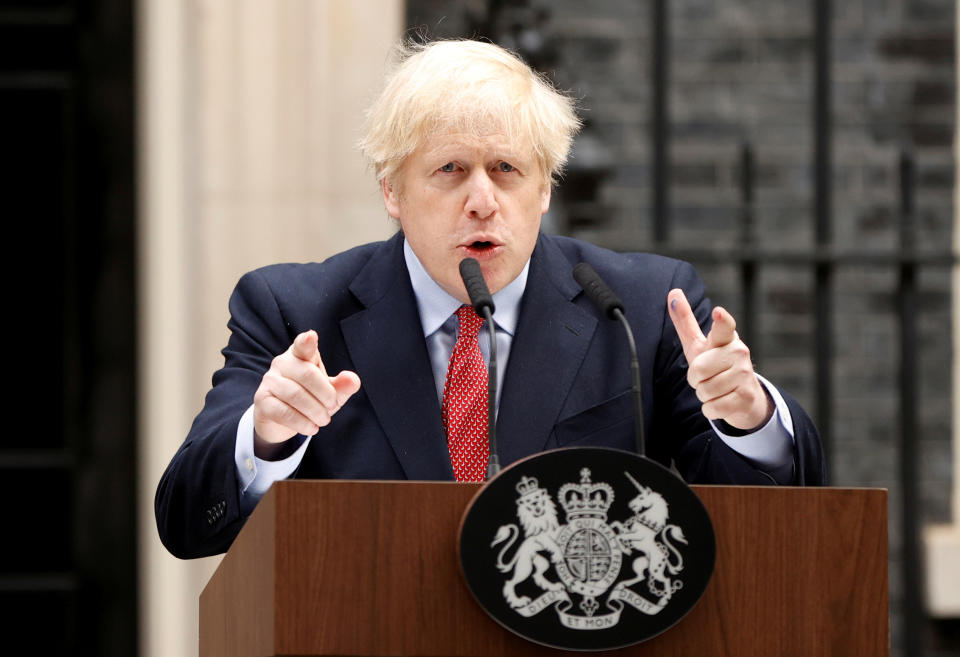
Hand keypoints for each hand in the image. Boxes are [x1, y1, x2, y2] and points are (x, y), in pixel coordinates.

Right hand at [253, 330, 360, 456]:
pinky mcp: (262, 400)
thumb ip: (342, 386)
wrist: (281, 419)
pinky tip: (312, 428)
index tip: (311, 336)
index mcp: (301, 355)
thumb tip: (353, 380)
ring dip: (315, 411)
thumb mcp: (329, 392)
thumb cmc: (309, 398)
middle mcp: (282, 363)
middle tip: (332, 406)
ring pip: (295, 395)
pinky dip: (302, 422)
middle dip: (325, 394)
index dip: (307, 341)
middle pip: (307, 374)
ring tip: (324, 420)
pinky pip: (283, 412)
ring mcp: (270, 381)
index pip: (303, 345)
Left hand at [667, 289, 771, 430]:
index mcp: (725, 338)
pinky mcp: (746, 396)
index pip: (724, 327)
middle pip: (699, 369)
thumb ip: (685, 320)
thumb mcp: (698, 344)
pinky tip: (721, 402)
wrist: (743, 397)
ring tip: (715, 388)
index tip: (719, 312)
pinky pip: (713, 407)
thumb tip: (673, 292)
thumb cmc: (716, 365)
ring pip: (705, 390)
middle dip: (695, 378)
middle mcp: (739, 353)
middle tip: (707, 376)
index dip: (721, 320)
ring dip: (703, 394)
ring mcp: (745, 374)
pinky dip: (710, 408)